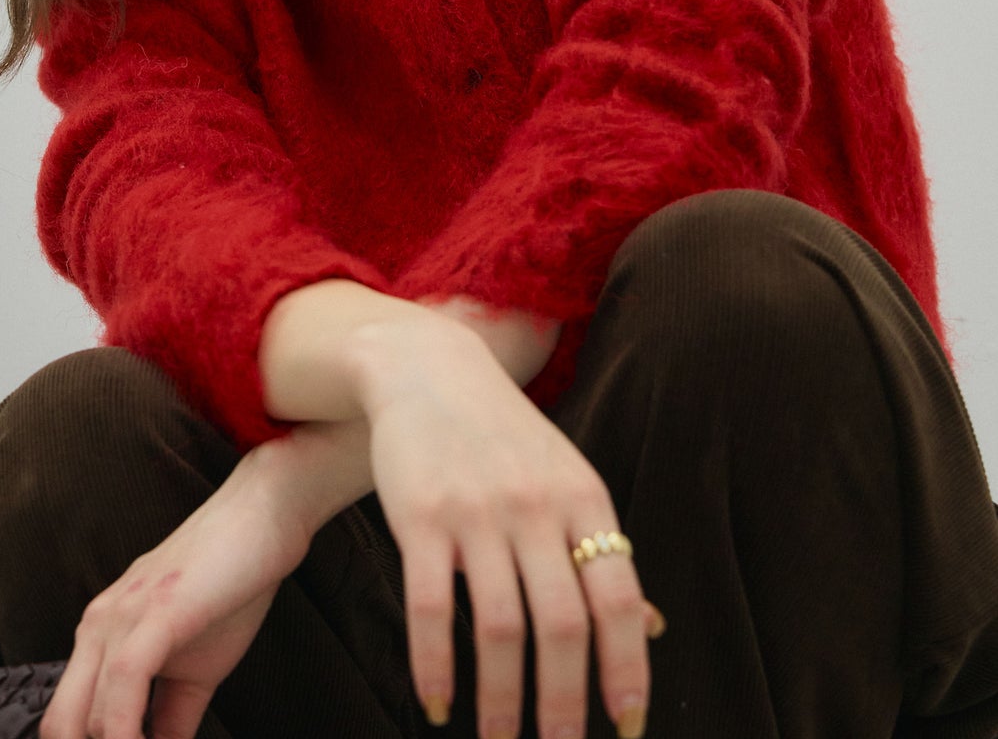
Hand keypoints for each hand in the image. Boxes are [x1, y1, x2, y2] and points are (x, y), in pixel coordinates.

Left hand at [38, 452, 310, 738]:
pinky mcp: (154, 611)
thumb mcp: (197, 667)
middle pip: (59, 725)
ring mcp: (120, 616)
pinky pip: (122, 686)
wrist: (262, 519)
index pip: (67, 721)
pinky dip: (126, 735)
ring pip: (82, 717)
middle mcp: (97, 627)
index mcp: (100, 638)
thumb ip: (172, 718)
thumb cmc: (230, 584)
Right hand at [360, 321, 658, 738]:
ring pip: (497, 627)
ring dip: (501, 701)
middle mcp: (534, 506)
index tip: (625, 728)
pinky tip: (438, 704)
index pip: (617, 600)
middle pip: (561, 625)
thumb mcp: (567, 479)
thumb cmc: (505, 436)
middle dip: (563, 705)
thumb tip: (649, 630)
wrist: (428, 367)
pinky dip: (435, 666)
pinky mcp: (419, 514)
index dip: (627, 671)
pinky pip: (429, 605)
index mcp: (583, 498)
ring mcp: (475, 510)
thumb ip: (601, 551)